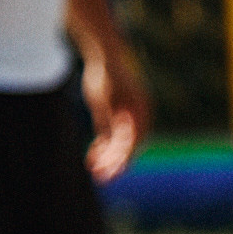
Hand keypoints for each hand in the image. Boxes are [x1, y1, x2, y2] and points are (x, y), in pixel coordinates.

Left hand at [79, 44, 148, 182]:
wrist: (104, 55)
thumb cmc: (105, 73)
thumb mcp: (104, 95)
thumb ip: (109, 115)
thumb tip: (111, 137)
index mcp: (140, 113)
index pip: (133, 142)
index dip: (124, 159)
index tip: (114, 172)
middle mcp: (138, 119)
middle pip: (127, 147)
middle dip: (114, 164)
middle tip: (101, 178)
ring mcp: (128, 120)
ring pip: (119, 145)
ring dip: (107, 158)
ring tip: (93, 169)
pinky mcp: (116, 119)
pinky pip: (111, 139)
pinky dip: (103, 148)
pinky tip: (92, 157)